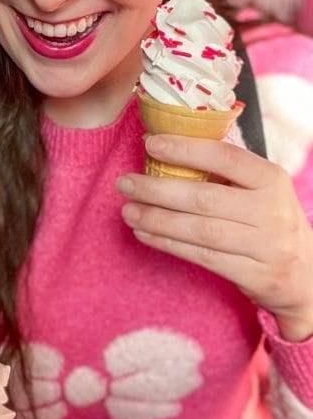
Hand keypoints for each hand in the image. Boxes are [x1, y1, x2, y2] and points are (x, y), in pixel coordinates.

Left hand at [116, 133, 312, 340]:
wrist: (307, 274)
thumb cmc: (268, 220)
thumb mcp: (260, 189)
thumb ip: (226, 171)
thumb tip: (168, 145)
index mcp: (272, 179)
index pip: (226, 157)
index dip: (186, 150)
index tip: (150, 143)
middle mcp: (272, 211)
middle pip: (205, 198)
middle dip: (158, 190)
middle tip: (124, 183)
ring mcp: (266, 246)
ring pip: (200, 231)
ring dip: (157, 220)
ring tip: (128, 211)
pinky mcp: (255, 275)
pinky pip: (203, 257)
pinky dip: (169, 245)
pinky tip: (145, 233)